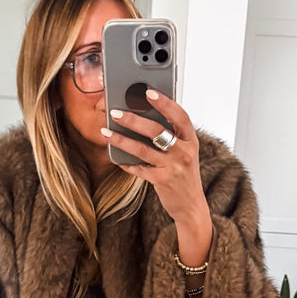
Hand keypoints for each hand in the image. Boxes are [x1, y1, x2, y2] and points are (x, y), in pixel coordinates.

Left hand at [101, 90, 211, 261]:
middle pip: (157, 131)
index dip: (165, 103)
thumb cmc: (183, 173)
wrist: (191, 205)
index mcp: (191, 140)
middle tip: (115, 112)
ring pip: (143, 149)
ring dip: (121, 139)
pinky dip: (126, 163)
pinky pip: (139, 169)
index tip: (148, 92)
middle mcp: (184, 152)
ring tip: (105, 132)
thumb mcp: (184, 152)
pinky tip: (116, 158)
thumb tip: (143, 114)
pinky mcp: (162, 181)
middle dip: (133, 119)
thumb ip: (171, 135)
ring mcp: (173, 167)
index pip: (180, 116)